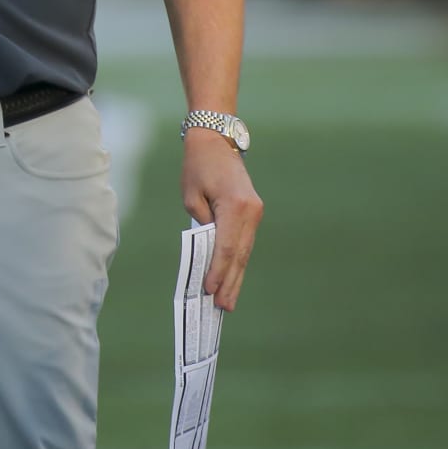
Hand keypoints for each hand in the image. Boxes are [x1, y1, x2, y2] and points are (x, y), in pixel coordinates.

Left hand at [181, 128, 262, 311]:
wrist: (217, 140)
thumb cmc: (198, 165)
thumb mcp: (191, 195)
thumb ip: (201, 224)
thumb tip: (208, 251)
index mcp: (235, 206)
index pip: (225, 246)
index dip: (218, 270)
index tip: (210, 291)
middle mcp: (251, 211)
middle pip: (238, 254)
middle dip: (229, 282)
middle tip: (222, 307)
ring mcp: (256, 213)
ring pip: (244, 251)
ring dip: (235, 276)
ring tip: (228, 301)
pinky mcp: (254, 213)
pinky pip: (244, 243)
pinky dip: (237, 261)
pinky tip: (232, 278)